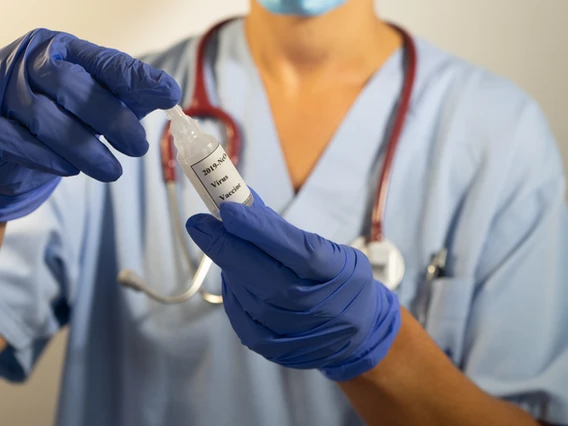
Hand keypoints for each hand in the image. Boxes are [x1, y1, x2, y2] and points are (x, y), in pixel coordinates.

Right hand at [0, 29, 180, 220]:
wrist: (12, 128)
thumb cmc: (64, 108)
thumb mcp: (98, 94)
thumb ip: (129, 93)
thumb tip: (168, 93)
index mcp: (64, 50)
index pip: (103, 61)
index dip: (136, 77)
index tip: (169, 93)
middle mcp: (31, 64)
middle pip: (72, 87)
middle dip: (112, 120)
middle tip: (138, 147)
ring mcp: (6, 92)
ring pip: (46, 120)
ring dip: (86, 151)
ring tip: (112, 171)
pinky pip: (20, 143)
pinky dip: (51, 160)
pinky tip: (71, 169)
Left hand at [186, 190, 400, 381]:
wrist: (357, 334)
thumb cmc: (340, 281)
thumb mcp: (331, 249)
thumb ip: (285, 231)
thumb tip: (241, 202)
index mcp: (338, 273)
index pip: (299, 251)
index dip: (261, 231)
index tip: (228, 209)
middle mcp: (320, 307)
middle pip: (267, 277)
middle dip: (228, 247)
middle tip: (201, 224)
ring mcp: (298, 333)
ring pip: (250, 297)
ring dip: (229, 267)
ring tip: (221, 245)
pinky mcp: (276, 350)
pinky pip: (242, 319)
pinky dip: (232, 294)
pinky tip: (231, 276)